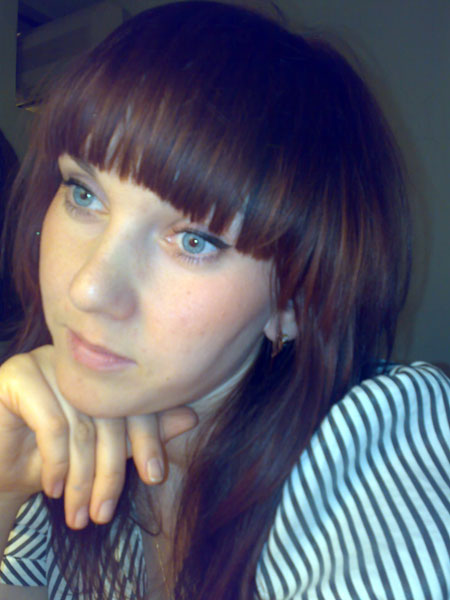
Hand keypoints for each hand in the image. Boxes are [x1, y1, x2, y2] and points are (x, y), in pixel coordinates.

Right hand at [0, 345, 196, 527]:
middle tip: (105, 513)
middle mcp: (75, 360)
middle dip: (111, 470)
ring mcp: (44, 362)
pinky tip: (53, 489)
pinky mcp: (16, 375)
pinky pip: (51, 423)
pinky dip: (56, 463)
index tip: (156, 476)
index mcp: (101, 369)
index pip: (133, 400)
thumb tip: (191, 418)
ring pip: (81, 425)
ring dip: (82, 477)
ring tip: (80, 514)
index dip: (148, 437)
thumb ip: (141, 434)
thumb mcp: (102, 452)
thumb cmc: (50, 459)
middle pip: (109, 415)